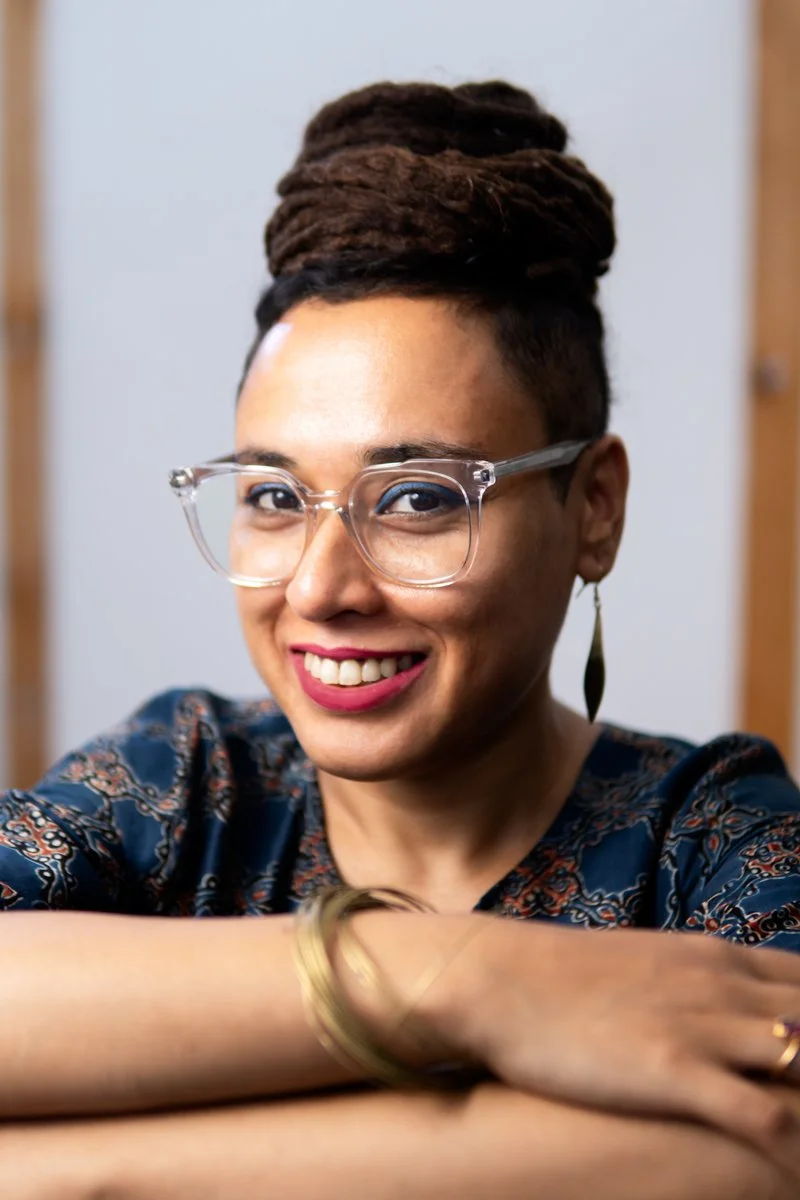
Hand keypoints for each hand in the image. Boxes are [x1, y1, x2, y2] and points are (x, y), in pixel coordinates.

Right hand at [429, 919, 799, 1186]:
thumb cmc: (566, 979)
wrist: (500, 979)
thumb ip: (698, 985)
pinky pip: (764, 1117)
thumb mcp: (649, 966)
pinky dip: (790, 1145)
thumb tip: (728, 1014)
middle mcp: (724, 987)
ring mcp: (703, 1028)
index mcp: (719, 957)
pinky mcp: (673, 1073)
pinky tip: (783, 1162)